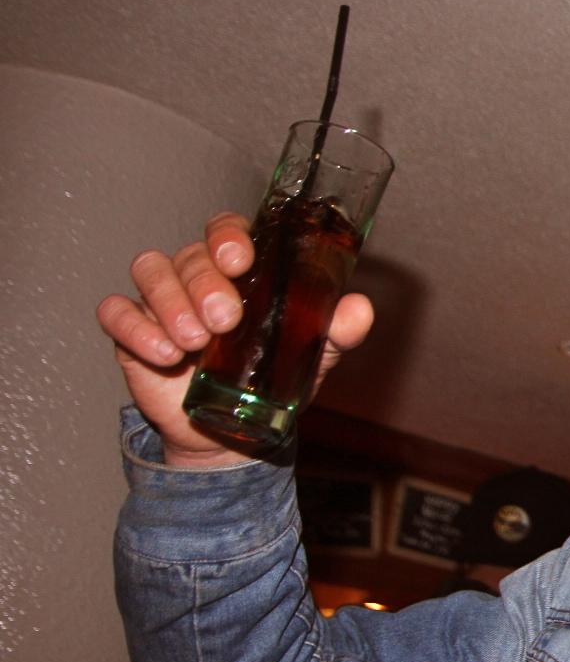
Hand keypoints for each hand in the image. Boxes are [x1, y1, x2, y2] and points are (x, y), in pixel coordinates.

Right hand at [96, 212, 372, 468]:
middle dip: (206, 283)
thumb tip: (360, 309)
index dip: (228, 236)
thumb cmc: (269, 375)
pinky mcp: (130, 331)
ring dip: (171, 303)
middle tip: (226, 320)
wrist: (231, 430)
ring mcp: (159, 300)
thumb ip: (336, 331)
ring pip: (150, 271)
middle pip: (190, 255)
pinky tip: (164, 353)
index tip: (242, 260)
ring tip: (195, 342)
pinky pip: (116, 313)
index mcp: (238, 270)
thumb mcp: (312, 355)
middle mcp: (195, 276)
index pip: (225, 230)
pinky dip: (135, 327)